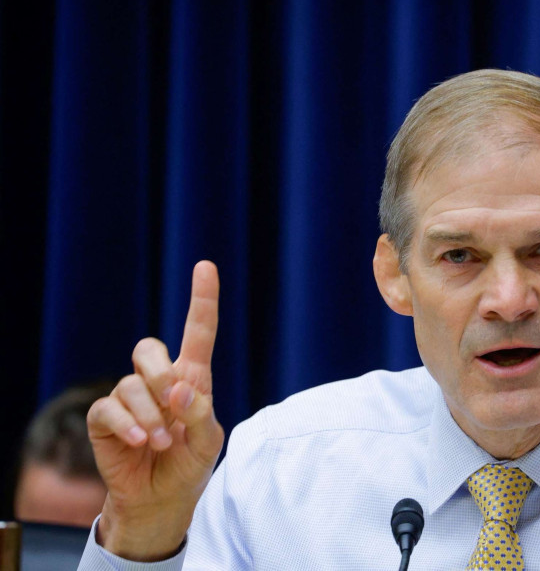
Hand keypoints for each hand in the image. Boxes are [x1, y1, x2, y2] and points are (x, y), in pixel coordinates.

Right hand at [87, 261, 224, 560]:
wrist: (162, 498)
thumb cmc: (189, 464)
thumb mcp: (208, 441)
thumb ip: (200, 412)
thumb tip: (180, 388)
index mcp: (192, 379)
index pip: (198, 332)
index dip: (201, 299)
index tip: (205, 266)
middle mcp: (158, 381)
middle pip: (148, 349)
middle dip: (160, 373)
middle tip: (175, 404)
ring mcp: (130, 397)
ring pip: (131, 383)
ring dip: (150, 413)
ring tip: (161, 441)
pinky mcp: (106, 418)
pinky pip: (109, 406)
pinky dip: (128, 423)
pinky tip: (139, 440)